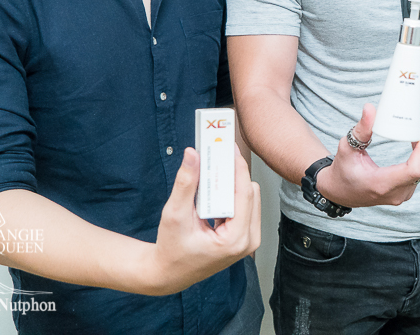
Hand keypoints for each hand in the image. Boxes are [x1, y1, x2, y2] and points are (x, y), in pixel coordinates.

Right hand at [144, 146, 260, 294]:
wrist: (170, 273)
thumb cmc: (171, 249)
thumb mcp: (174, 215)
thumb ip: (185, 184)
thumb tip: (192, 154)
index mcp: (235, 239)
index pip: (244, 192)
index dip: (237, 166)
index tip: (229, 147)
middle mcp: (248, 240)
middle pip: (249, 192)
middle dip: (232, 173)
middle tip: (217, 155)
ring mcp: (249, 240)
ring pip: (249, 197)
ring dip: (231, 183)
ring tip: (213, 172)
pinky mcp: (246, 236)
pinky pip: (246, 206)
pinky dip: (230, 194)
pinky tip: (214, 189)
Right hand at [317, 103, 419, 207]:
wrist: (340, 192)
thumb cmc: (342, 170)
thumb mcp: (347, 148)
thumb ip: (361, 130)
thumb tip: (370, 108)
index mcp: (381, 184)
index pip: (414, 170)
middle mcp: (395, 193)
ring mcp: (401, 195)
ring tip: (419, 130)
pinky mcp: (404, 192)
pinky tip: (418, 143)